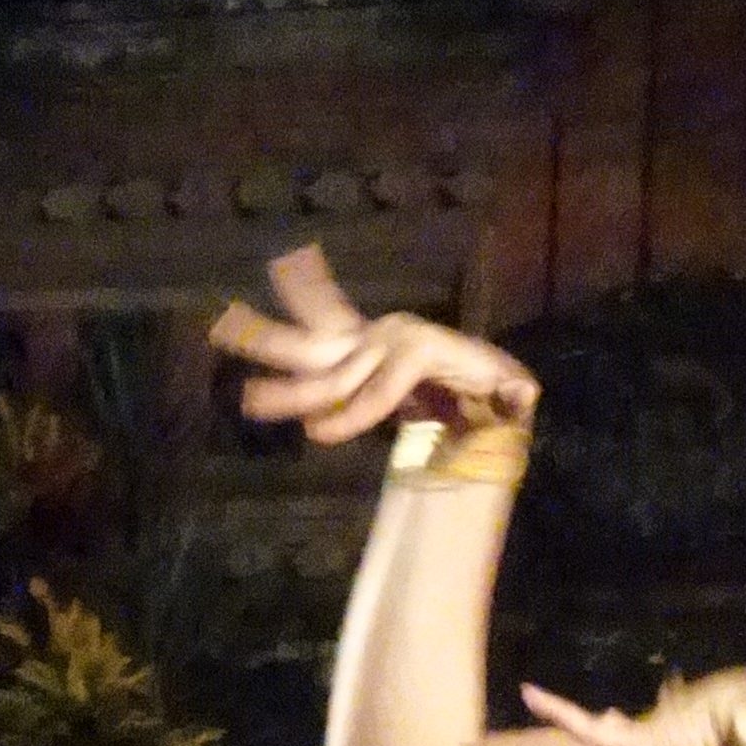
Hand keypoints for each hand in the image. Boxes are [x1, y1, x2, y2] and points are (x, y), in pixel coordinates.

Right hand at [211, 245, 540, 448]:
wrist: (482, 367)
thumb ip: (514, 394)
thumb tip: (523, 394)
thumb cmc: (495, 385)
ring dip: (268, 340)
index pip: (379, 385)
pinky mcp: (356, 342)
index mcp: (420, 348)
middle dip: (296, 386)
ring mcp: (369, 336)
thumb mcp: (510, 390)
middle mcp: (389, 334)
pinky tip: (246, 308)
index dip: (352, 410)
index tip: (319, 437)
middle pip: (336, 363)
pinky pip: (317, 329)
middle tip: (250, 402)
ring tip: (222, 328)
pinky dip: (288, 312)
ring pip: (314, 343)